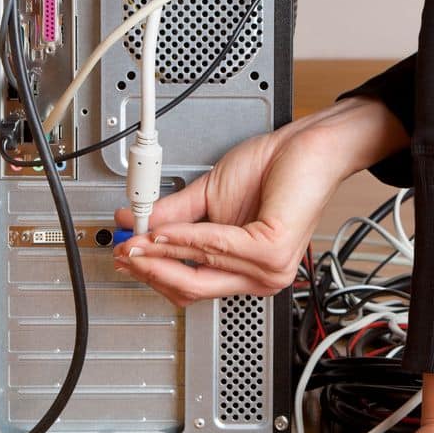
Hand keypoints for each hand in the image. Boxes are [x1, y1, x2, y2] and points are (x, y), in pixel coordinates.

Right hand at [114, 97, 405, 305]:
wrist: (309, 146)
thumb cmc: (274, 168)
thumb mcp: (210, 194)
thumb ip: (174, 215)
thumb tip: (135, 223)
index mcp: (245, 270)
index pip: (190, 285)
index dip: (153, 271)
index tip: (126, 254)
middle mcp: (259, 277)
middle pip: (191, 287)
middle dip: (151, 267)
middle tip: (124, 249)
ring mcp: (268, 269)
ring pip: (199, 269)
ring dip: (163, 250)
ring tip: (139, 235)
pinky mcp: (272, 251)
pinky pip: (216, 248)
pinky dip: (186, 238)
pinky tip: (166, 229)